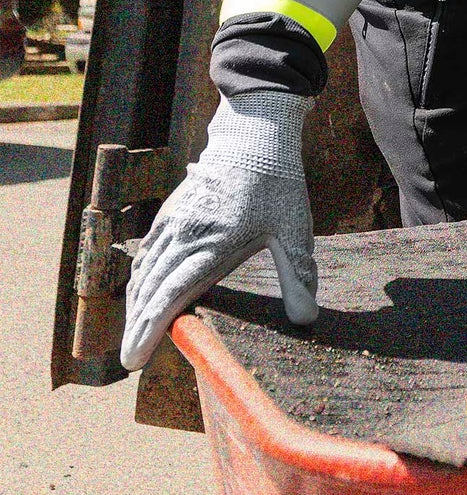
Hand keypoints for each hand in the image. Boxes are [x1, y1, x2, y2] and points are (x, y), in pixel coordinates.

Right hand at [121, 90, 316, 370]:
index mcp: (212, 245)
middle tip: (130, 360)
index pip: (169, 298)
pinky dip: (141, 275)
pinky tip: (143, 289)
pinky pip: (148, 250)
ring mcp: (174, 221)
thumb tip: (307, 319)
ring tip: (136, 332)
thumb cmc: (276, 181)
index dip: (149, 331)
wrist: (254, 133)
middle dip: (137, 327)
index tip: (134, 360)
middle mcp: (185, 235)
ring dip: (137, 303)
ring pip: (145, 270)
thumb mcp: (294, 228)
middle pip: (150, 290)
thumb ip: (297, 275)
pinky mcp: (172, 211)